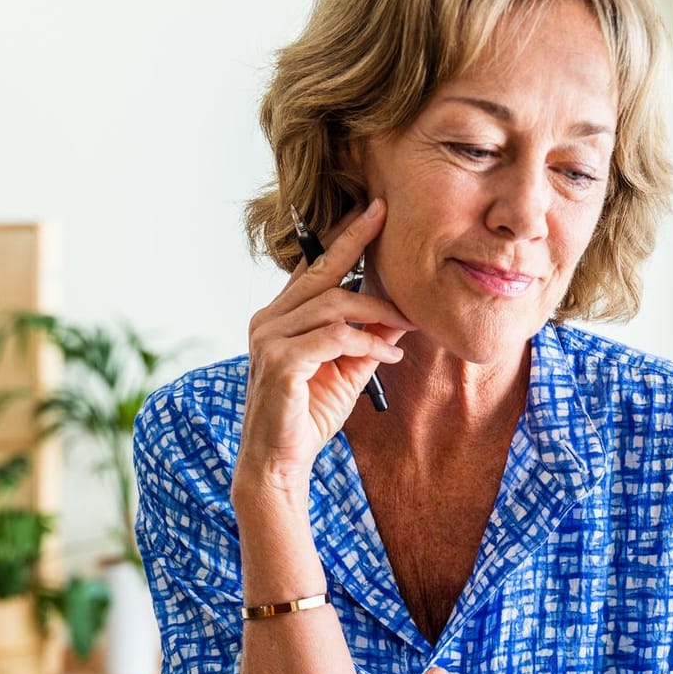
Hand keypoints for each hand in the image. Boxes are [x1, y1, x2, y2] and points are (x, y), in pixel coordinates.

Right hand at [236, 199, 414, 503]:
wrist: (280, 463)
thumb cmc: (308, 416)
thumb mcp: (346, 371)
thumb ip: (366, 339)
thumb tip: (399, 313)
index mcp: (279, 317)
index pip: (312, 268)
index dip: (342, 238)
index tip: (373, 210)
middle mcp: (268, 320)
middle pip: (321, 273)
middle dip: (354, 240)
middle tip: (388, 218)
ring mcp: (269, 339)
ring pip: (332, 305)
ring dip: (376, 314)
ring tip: (404, 328)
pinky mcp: (279, 362)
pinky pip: (333, 337)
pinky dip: (366, 342)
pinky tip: (387, 353)